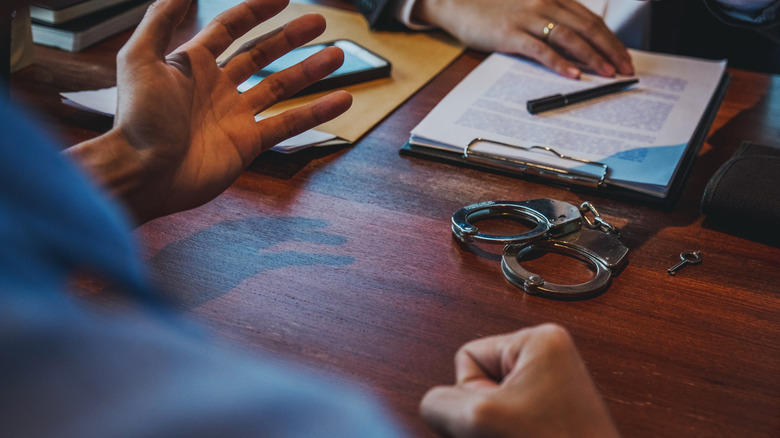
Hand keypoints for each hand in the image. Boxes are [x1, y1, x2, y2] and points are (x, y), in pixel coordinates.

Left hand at [66, 0, 351, 223]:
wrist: (145, 174)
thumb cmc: (139, 120)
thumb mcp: (140, 59)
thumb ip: (160, 19)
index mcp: (192, 63)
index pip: (231, 27)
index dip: (256, 10)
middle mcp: (217, 86)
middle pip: (261, 54)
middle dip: (290, 37)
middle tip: (320, 21)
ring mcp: (235, 115)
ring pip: (280, 86)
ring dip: (309, 70)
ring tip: (337, 56)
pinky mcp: (248, 143)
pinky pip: (288, 123)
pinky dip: (316, 112)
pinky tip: (341, 100)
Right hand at [412, 0, 633, 77]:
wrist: (459, 5)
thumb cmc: (494, 11)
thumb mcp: (529, 10)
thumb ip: (553, 21)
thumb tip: (579, 47)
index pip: (591, 19)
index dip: (611, 39)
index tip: (624, 57)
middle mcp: (545, 3)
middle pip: (587, 28)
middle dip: (610, 50)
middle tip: (625, 69)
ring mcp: (528, 18)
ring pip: (569, 38)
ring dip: (592, 57)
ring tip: (608, 73)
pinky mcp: (511, 34)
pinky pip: (542, 50)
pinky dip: (560, 63)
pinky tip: (574, 75)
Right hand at [420, 323, 619, 437]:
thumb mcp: (481, 420)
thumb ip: (439, 402)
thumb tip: (434, 405)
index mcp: (541, 339)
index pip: (468, 356)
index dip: (473, 393)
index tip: (505, 414)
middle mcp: (551, 357)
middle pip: (479, 380)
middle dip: (484, 415)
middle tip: (513, 432)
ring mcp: (554, 386)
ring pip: (491, 406)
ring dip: (494, 429)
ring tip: (521, 437)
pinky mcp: (553, 413)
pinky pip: (508, 419)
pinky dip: (507, 434)